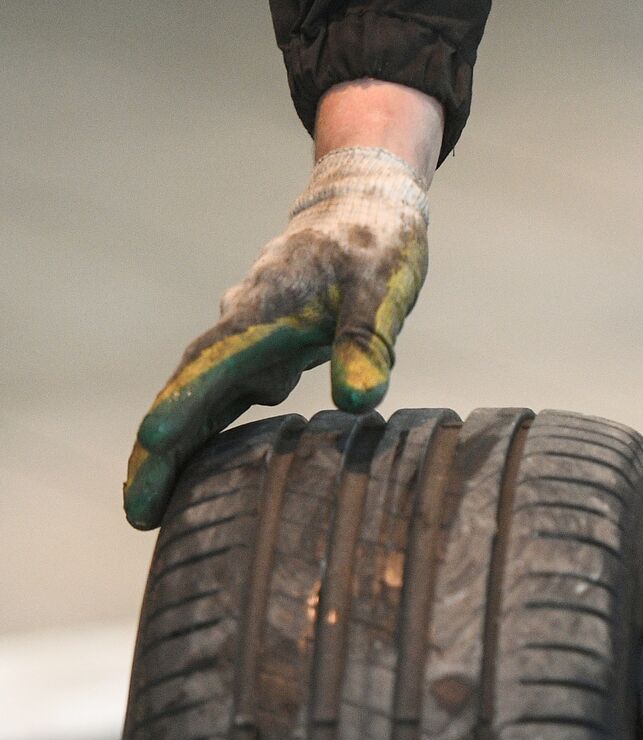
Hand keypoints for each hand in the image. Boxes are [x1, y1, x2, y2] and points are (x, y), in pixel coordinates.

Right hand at [123, 146, 428, 527]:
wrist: (365, 203)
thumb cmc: (376, 243)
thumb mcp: (383, 289)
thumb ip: (368, 343)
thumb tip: (358, 402)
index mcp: (262, 313)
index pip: (209, 368)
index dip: (181, 409)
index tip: (152, 447)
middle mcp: (243, 327)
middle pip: (189, 393)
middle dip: (161, 452)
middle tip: (138, 511)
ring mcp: (250, 338)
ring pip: (203, 396)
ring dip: (179, 446)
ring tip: (155, 505)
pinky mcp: (266, 347)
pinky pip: (227, 393)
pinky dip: (210, 428)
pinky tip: (208, 471)